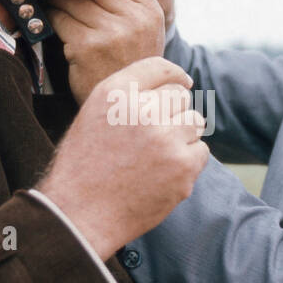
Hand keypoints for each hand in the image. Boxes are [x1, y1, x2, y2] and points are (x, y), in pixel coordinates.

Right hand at [36, 56, 209, 258]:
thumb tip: (180, 83)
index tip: (181, 85)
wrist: (80, 214)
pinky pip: (201, 151)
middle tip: (153, 137)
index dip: (174, 77)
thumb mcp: (94, 114)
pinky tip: (163, 173)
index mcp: (115, 93)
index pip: (160, 68)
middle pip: (180, 96)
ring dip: (182, 135)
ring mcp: (165, 139)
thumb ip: (130, 92)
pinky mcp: (182, 167)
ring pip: (195, 122)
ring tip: (157, 155)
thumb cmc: (86, 165)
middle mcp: (141, 110)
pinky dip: (188, 161)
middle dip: (172, 113)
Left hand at [47, 0, 164, 103]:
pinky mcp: (87, 46)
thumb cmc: (127, 64)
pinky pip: (59, 18)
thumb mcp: (142, 30)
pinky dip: (52, 20)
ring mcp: (112, 32)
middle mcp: (135, 18)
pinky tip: (56, 30)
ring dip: (58, 1)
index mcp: (151, 10)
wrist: (122, 109)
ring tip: (58, 10)